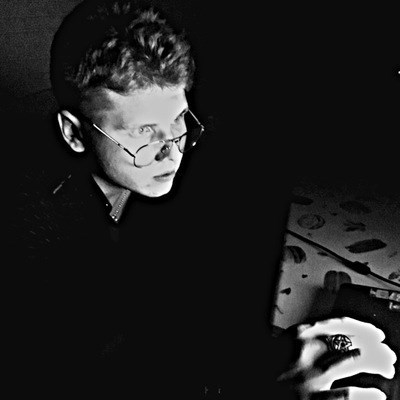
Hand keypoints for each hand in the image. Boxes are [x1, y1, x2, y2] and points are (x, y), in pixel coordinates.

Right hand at [277, 317, 396, 399]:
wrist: (252, 388)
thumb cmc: (269, 368)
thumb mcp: (284, 345)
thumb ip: (307, 339)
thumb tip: (341, 339)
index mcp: (298, 334)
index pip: (340, 323)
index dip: (364, 328)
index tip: (377, 334)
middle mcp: (306, 350)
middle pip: (351, 340)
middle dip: (376, 348)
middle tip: (388, 355)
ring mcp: (311, 376)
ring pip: (355, 362)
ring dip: (378, 365)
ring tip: (387, 370)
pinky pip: (350, 395)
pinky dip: (369, 395)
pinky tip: (378, 395)